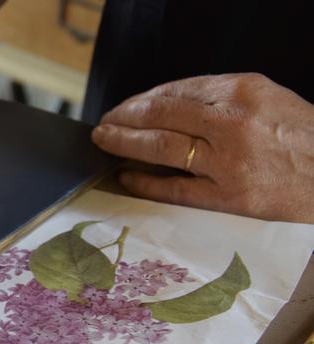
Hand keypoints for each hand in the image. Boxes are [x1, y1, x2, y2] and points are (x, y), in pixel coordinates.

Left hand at [91, 73, 313, 222]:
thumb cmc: (304, 140)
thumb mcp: (269, 102)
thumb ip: (222, 101)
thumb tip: (170, 107)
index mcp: (244, 91)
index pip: (177, 90)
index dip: (143, 99)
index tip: (126, 106)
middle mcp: (233, 122)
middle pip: (161, 115)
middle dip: (124, 117)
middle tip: (104, 122)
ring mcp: (229, 161)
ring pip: (161, 146)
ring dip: (124, 142)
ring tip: (105, 141)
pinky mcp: (229, 198)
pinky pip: (174, 188)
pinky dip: (144, 181)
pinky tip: (125, 175)